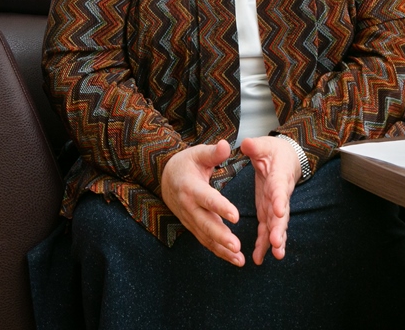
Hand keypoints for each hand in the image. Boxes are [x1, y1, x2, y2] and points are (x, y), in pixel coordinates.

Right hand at [160, 140, 244, 265]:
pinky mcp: (192, 226)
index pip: (208, 199)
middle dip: (221, 236)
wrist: (166, 178)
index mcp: (191, 187)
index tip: (235, 216)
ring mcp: (189, 219)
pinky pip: (205, 241)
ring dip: (222, 249)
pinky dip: (218, 251)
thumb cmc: (187, 164)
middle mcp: (189, 206)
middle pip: (205, 223)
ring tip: (238, 258)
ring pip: (205, 236)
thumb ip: (212, 152)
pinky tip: (234, 259)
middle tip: (236, 246)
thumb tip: (225, 145)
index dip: (221, 208)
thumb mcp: (197, 153)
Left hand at [240, 135, 301, 264]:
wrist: (285, 159)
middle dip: (279, 229)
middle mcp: (280, 195)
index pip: (280, 189)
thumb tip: (247, 143)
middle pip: (282, 214)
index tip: (278, 212)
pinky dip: (264, 244)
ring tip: (276, 255)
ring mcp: (275, 205)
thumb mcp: (264, 145)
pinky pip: (268, 230)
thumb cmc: (274, 151)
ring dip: (276, 240)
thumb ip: (255, 146)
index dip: (280, 200)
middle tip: (276, 243)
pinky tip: (259, 258)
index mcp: (279, 177)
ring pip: (277, 226)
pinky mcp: (268, 212)